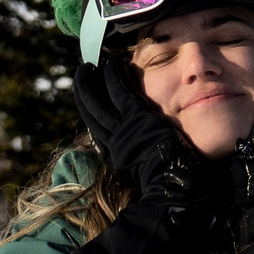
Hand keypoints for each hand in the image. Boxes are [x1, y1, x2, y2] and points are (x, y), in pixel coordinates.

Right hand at [73, 60, 207, 205]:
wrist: (173, 189)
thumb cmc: (169, 184)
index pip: (96, 129)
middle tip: (81, 75)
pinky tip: (112, 64)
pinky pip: (121, 92)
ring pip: (100, 101)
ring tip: (87, 66)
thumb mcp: (146, 172)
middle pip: (92, 112)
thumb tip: (143, 151)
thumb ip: (140, 158)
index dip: (90, 110)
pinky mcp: (138, 119)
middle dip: (84, 92)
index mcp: (115, 157)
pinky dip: (114, 77)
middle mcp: (114, 143)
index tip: (87, 98)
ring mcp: (124, 130)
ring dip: (92, 81)